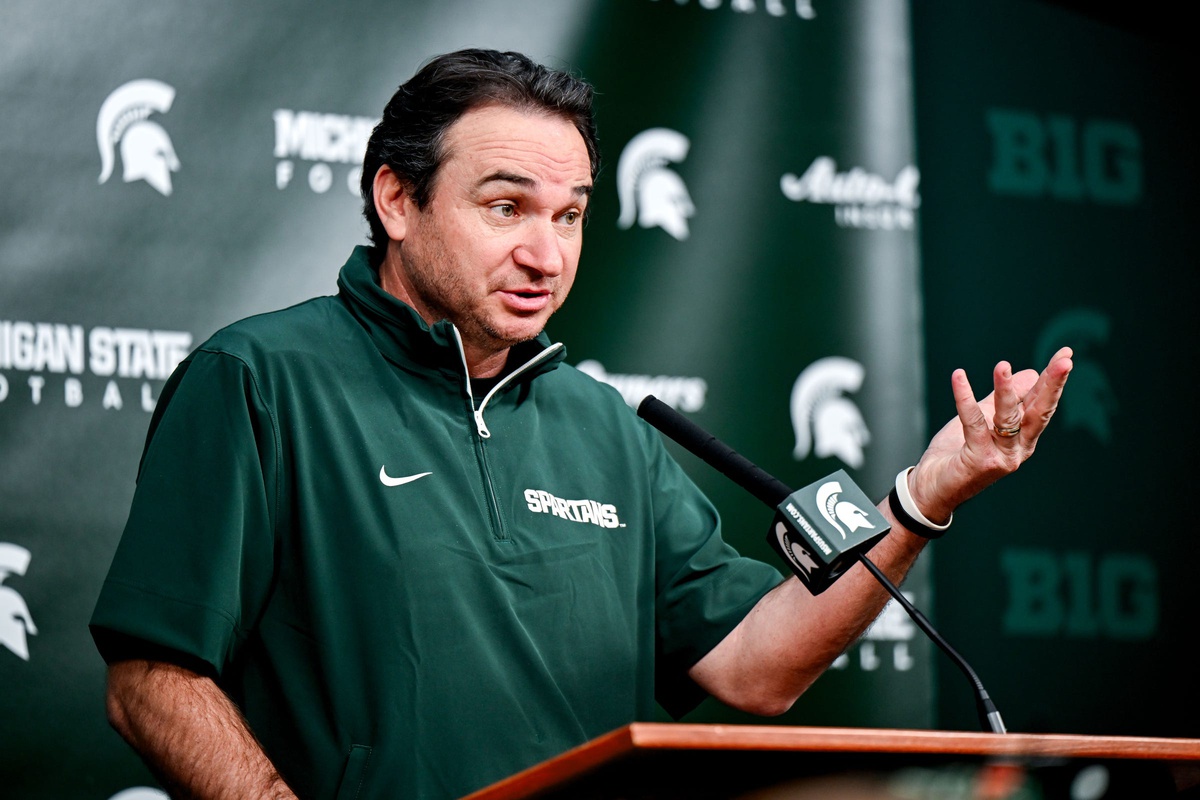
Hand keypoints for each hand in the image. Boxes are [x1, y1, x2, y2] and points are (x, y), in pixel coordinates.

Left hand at [907, 347, 1073, 522]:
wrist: (933, 489)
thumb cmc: (958, 452)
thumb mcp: (985, 420)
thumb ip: (1005, 400)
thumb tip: (1030, 373)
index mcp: (1024, 438)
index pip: (1043, 404)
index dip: (1054, 379)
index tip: (1066, 353)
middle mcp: (1018, 448)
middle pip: (1039, 412)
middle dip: (1052, 385)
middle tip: (1065, 360)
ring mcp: (1001, 456)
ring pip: (1008, 418)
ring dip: (1005, 390)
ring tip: (1003, 366)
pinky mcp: (979, 459)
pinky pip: (973, 423)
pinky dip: (965, 398)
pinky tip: (959, 377)